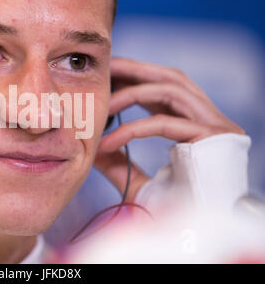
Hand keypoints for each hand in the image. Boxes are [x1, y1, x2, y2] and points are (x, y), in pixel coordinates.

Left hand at [94, 57, 245, 202]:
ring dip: (131, 93)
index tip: (108, 75)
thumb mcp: (137, 184)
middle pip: (171, 78)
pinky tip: (106, 143)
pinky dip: (132, 129)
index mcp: (194, 125)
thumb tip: (91, 147)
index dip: (136, 78)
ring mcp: (215, 126)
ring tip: (101, 104)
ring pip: (171, 89)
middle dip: (136, 69)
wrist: (196, 238)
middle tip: (105, 66)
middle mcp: (208, 120)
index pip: (165, 90)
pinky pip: (164, 123)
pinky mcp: (214, 138)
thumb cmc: (173, 214)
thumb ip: (118, 164)